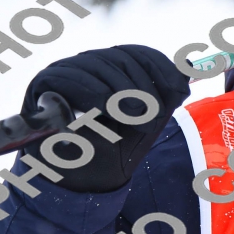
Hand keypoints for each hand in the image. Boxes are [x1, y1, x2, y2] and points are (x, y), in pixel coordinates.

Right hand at [22, 45, 190, 192]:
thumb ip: (167, 95)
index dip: (161, 65)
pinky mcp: (44, 83)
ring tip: (137, 117)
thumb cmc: (118, 148)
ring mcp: (66, 70)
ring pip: (98, 65)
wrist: (84, 181)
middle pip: (120, 57)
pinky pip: (70, 77)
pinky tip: (106, 108)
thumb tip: (189, 67)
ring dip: (122, 91)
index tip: (179, 85)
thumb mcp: (150, 121)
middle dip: (143, 85)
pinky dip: (92, 92)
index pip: (137, 53)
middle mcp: (90, 64)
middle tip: (155, 113)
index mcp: (114, 68)